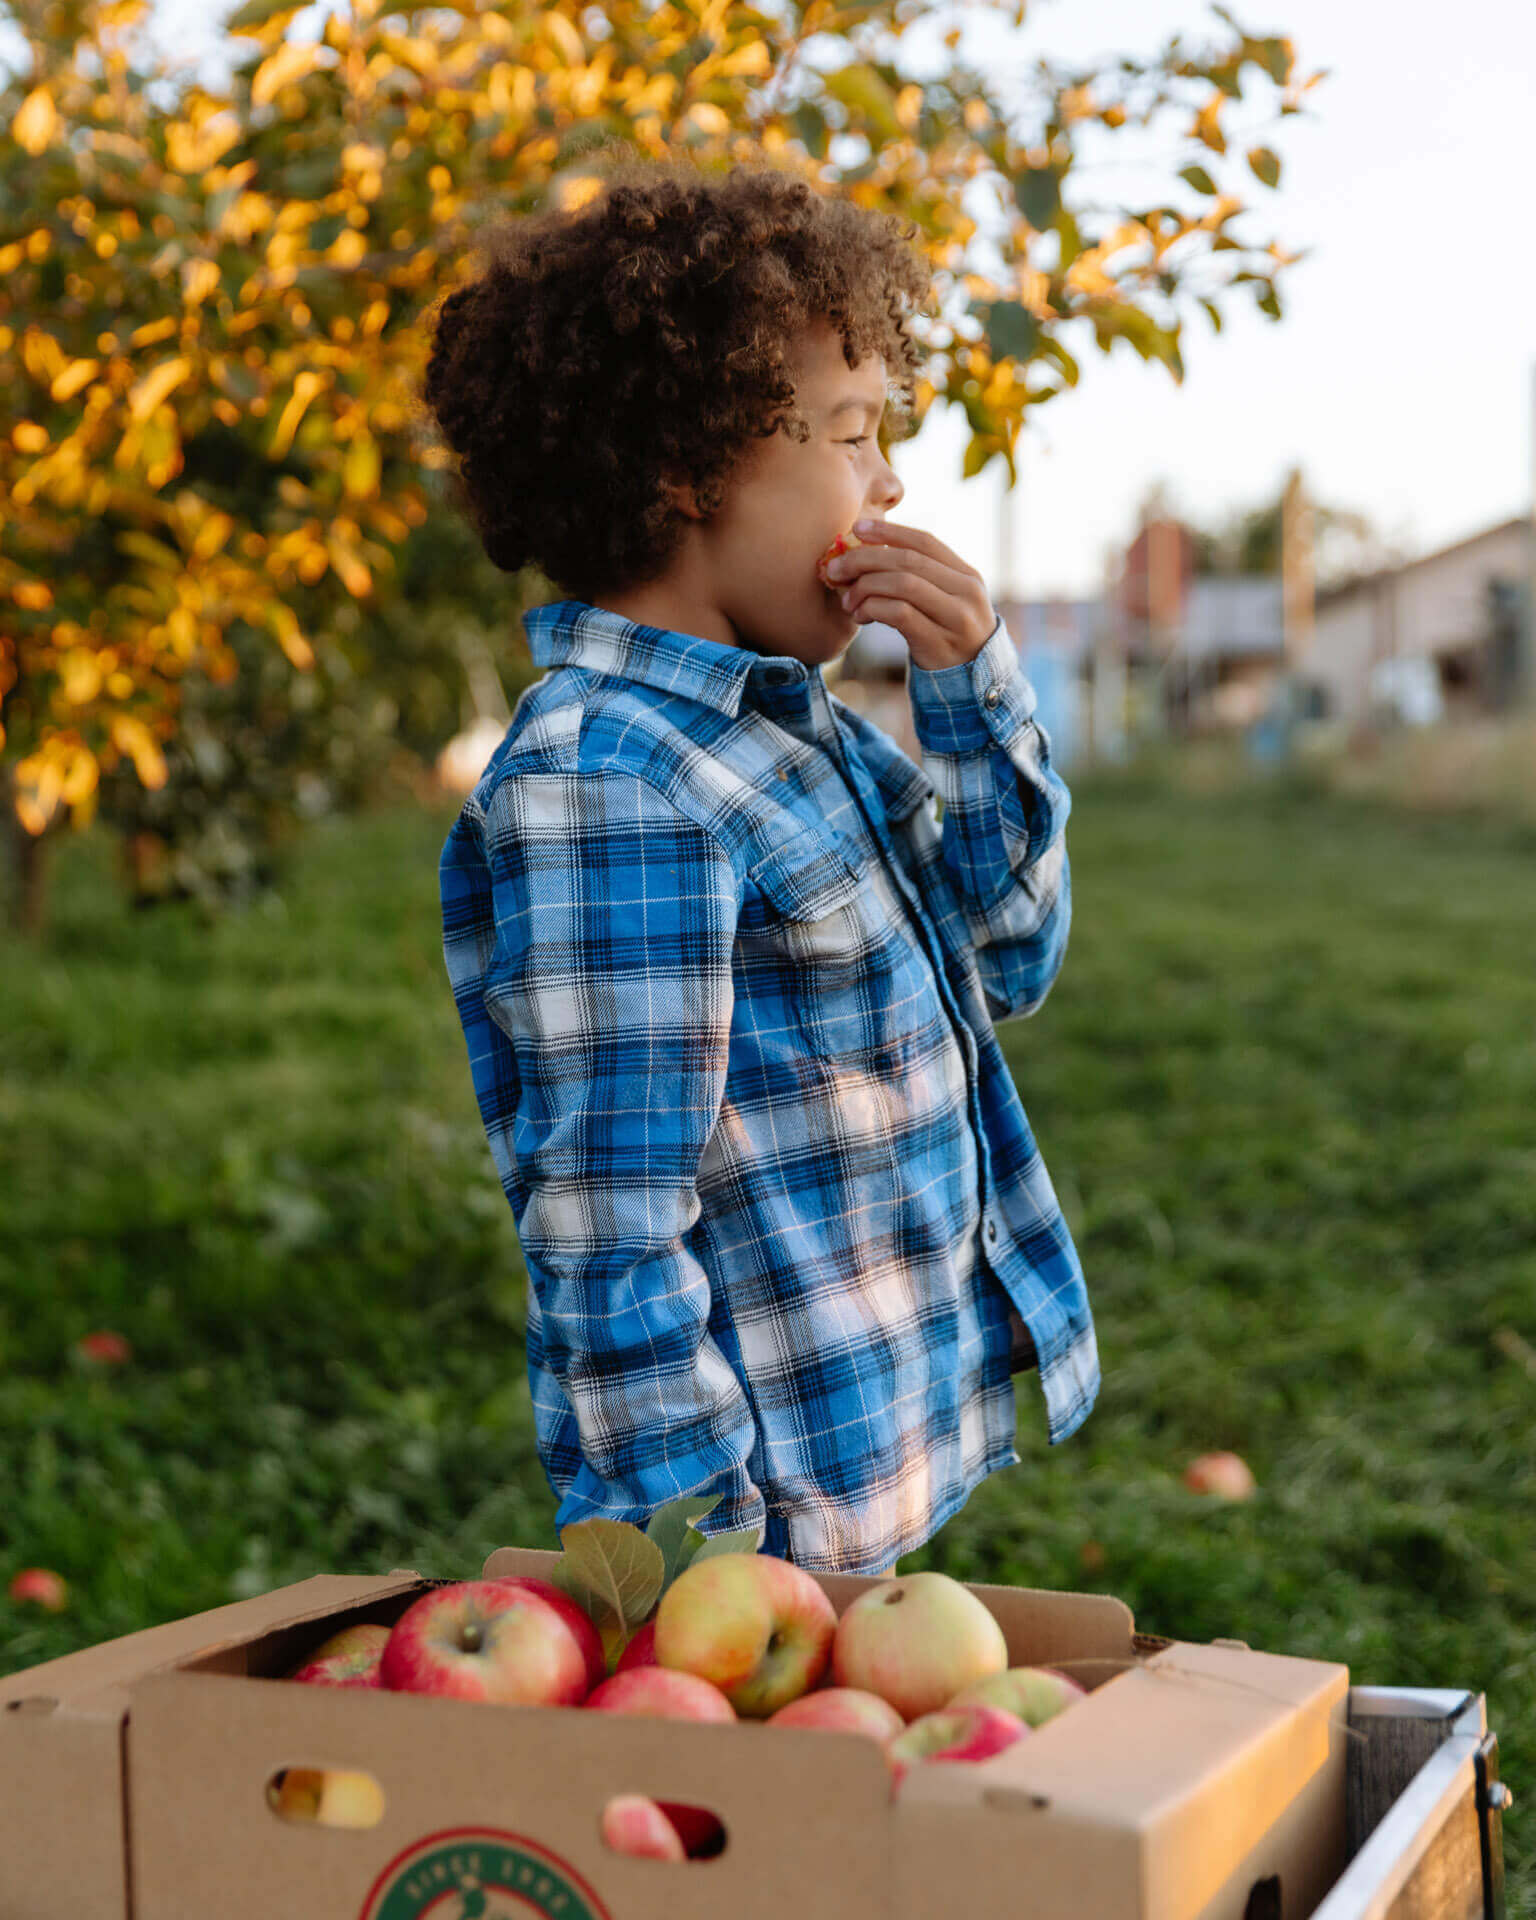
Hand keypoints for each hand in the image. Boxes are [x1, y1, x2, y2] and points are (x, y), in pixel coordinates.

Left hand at [828, 520, 997, 670]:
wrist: (970, 685)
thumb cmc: (946, 638)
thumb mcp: (945, 603)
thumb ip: (920, 579)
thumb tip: (866, 552)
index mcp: (967, 575)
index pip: (925, 542)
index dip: (889, 532)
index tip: (856, 528)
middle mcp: (966, 592)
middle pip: (909, 561)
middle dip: (865, 560)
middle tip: (836, 569)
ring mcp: (956, 618)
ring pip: (903, 584)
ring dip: (866, 587)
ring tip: (847, 599)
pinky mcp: (939, 643)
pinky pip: (900, 614)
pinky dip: (873, 608)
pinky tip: (860, 615)